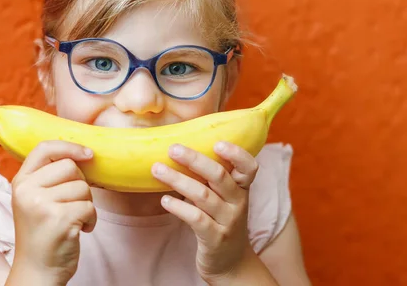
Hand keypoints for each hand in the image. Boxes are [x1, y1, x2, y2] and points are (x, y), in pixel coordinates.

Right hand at [9, 141, 95, 284]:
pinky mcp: (58, 219)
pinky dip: (91, 220)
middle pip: (70, 167)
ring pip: (83, 187)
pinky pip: (89, 207)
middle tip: (73, 204)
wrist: (37, 272)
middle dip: (81, 184)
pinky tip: (80, 230)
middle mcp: (26, 190)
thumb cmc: (43, 234)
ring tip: (73, 220)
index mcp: (20, 182)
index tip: (87, 154)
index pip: (44, 148)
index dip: (69, 146)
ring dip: (87, 205)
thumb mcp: (35, 200)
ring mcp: (41, 204)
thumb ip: (49, 177)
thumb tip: (83, 153)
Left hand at [151, 141, 258, 283]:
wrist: (231, 263)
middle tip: (173, 149)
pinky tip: (164, 200)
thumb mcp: (223, 199)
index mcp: (241, 188)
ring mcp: (228, 221)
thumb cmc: (221, 221)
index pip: (249, 167)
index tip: (217, 142)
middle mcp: (238, 202)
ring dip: (178, 180)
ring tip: (157, 170)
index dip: (236, 153)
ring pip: (203, 195)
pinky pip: (196, 219)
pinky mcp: (215, 239)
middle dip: (195, 160)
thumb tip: (180, 150)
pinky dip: (179, 207)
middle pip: (219, 176)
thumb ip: (211, 178)